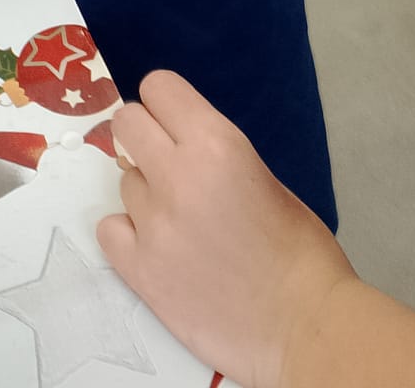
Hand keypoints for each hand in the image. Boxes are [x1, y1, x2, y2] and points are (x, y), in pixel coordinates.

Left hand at [96, 72, 356, 387]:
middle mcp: (177, 176)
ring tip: (183, 225)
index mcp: (216, 144)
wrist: (305, 326)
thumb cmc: (300, 251)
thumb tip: (174, 146)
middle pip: (126, 124)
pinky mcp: (140, 270)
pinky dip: (129, 234)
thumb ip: (212, 154)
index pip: (158, 87)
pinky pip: (109, 229)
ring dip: (147, 196)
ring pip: (123, 182)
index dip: (167, 107)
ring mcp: (154, 224)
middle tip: (168, 167)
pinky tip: (158, 248)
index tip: (176, 126)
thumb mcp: (262, 176)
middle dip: (145, 139)